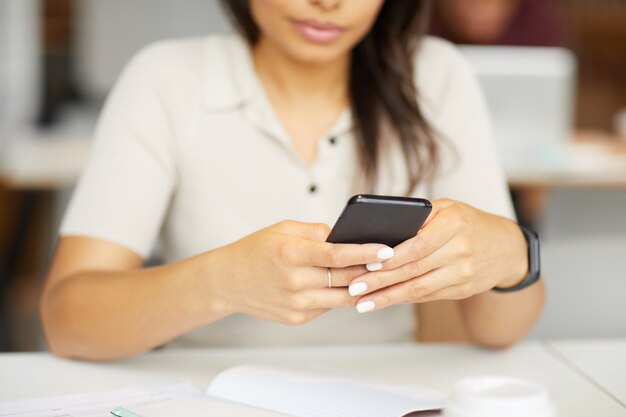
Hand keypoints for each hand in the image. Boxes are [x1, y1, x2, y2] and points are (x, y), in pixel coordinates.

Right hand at [207, 220, 395, 324]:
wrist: (227, 281)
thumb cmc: (257, 249)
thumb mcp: (283, 229)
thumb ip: (316, 231)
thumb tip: (347, 237)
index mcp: (291, 253)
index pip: (337, 254)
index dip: (366, 252)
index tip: (388, 249)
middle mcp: (294, 281)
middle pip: (346, 278)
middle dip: (372, 270)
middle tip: (393, 262)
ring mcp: (296, 304)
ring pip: (343, 298)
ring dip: (363, 287)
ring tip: (380, 275)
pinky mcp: (296, 318)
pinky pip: (328, 306)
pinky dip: (340, 296)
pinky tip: (352, 286)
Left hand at [346, 199, 527, 311]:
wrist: (508, 249)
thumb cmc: (469, 222)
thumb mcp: (448, 208)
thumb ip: (418, 216)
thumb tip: (380, 231)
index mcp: (454, 223)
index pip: (418, 244)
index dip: (392, 257)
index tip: (368, 263)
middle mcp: (461, 250)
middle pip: (414, 269)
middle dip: (381, 281)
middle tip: (354, 288)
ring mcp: (463, 273)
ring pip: (419, 288)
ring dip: (387, 297)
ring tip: (362, 302)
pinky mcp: (462, 290)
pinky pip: (427, 296)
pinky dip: (402, 299)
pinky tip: (383, 301)